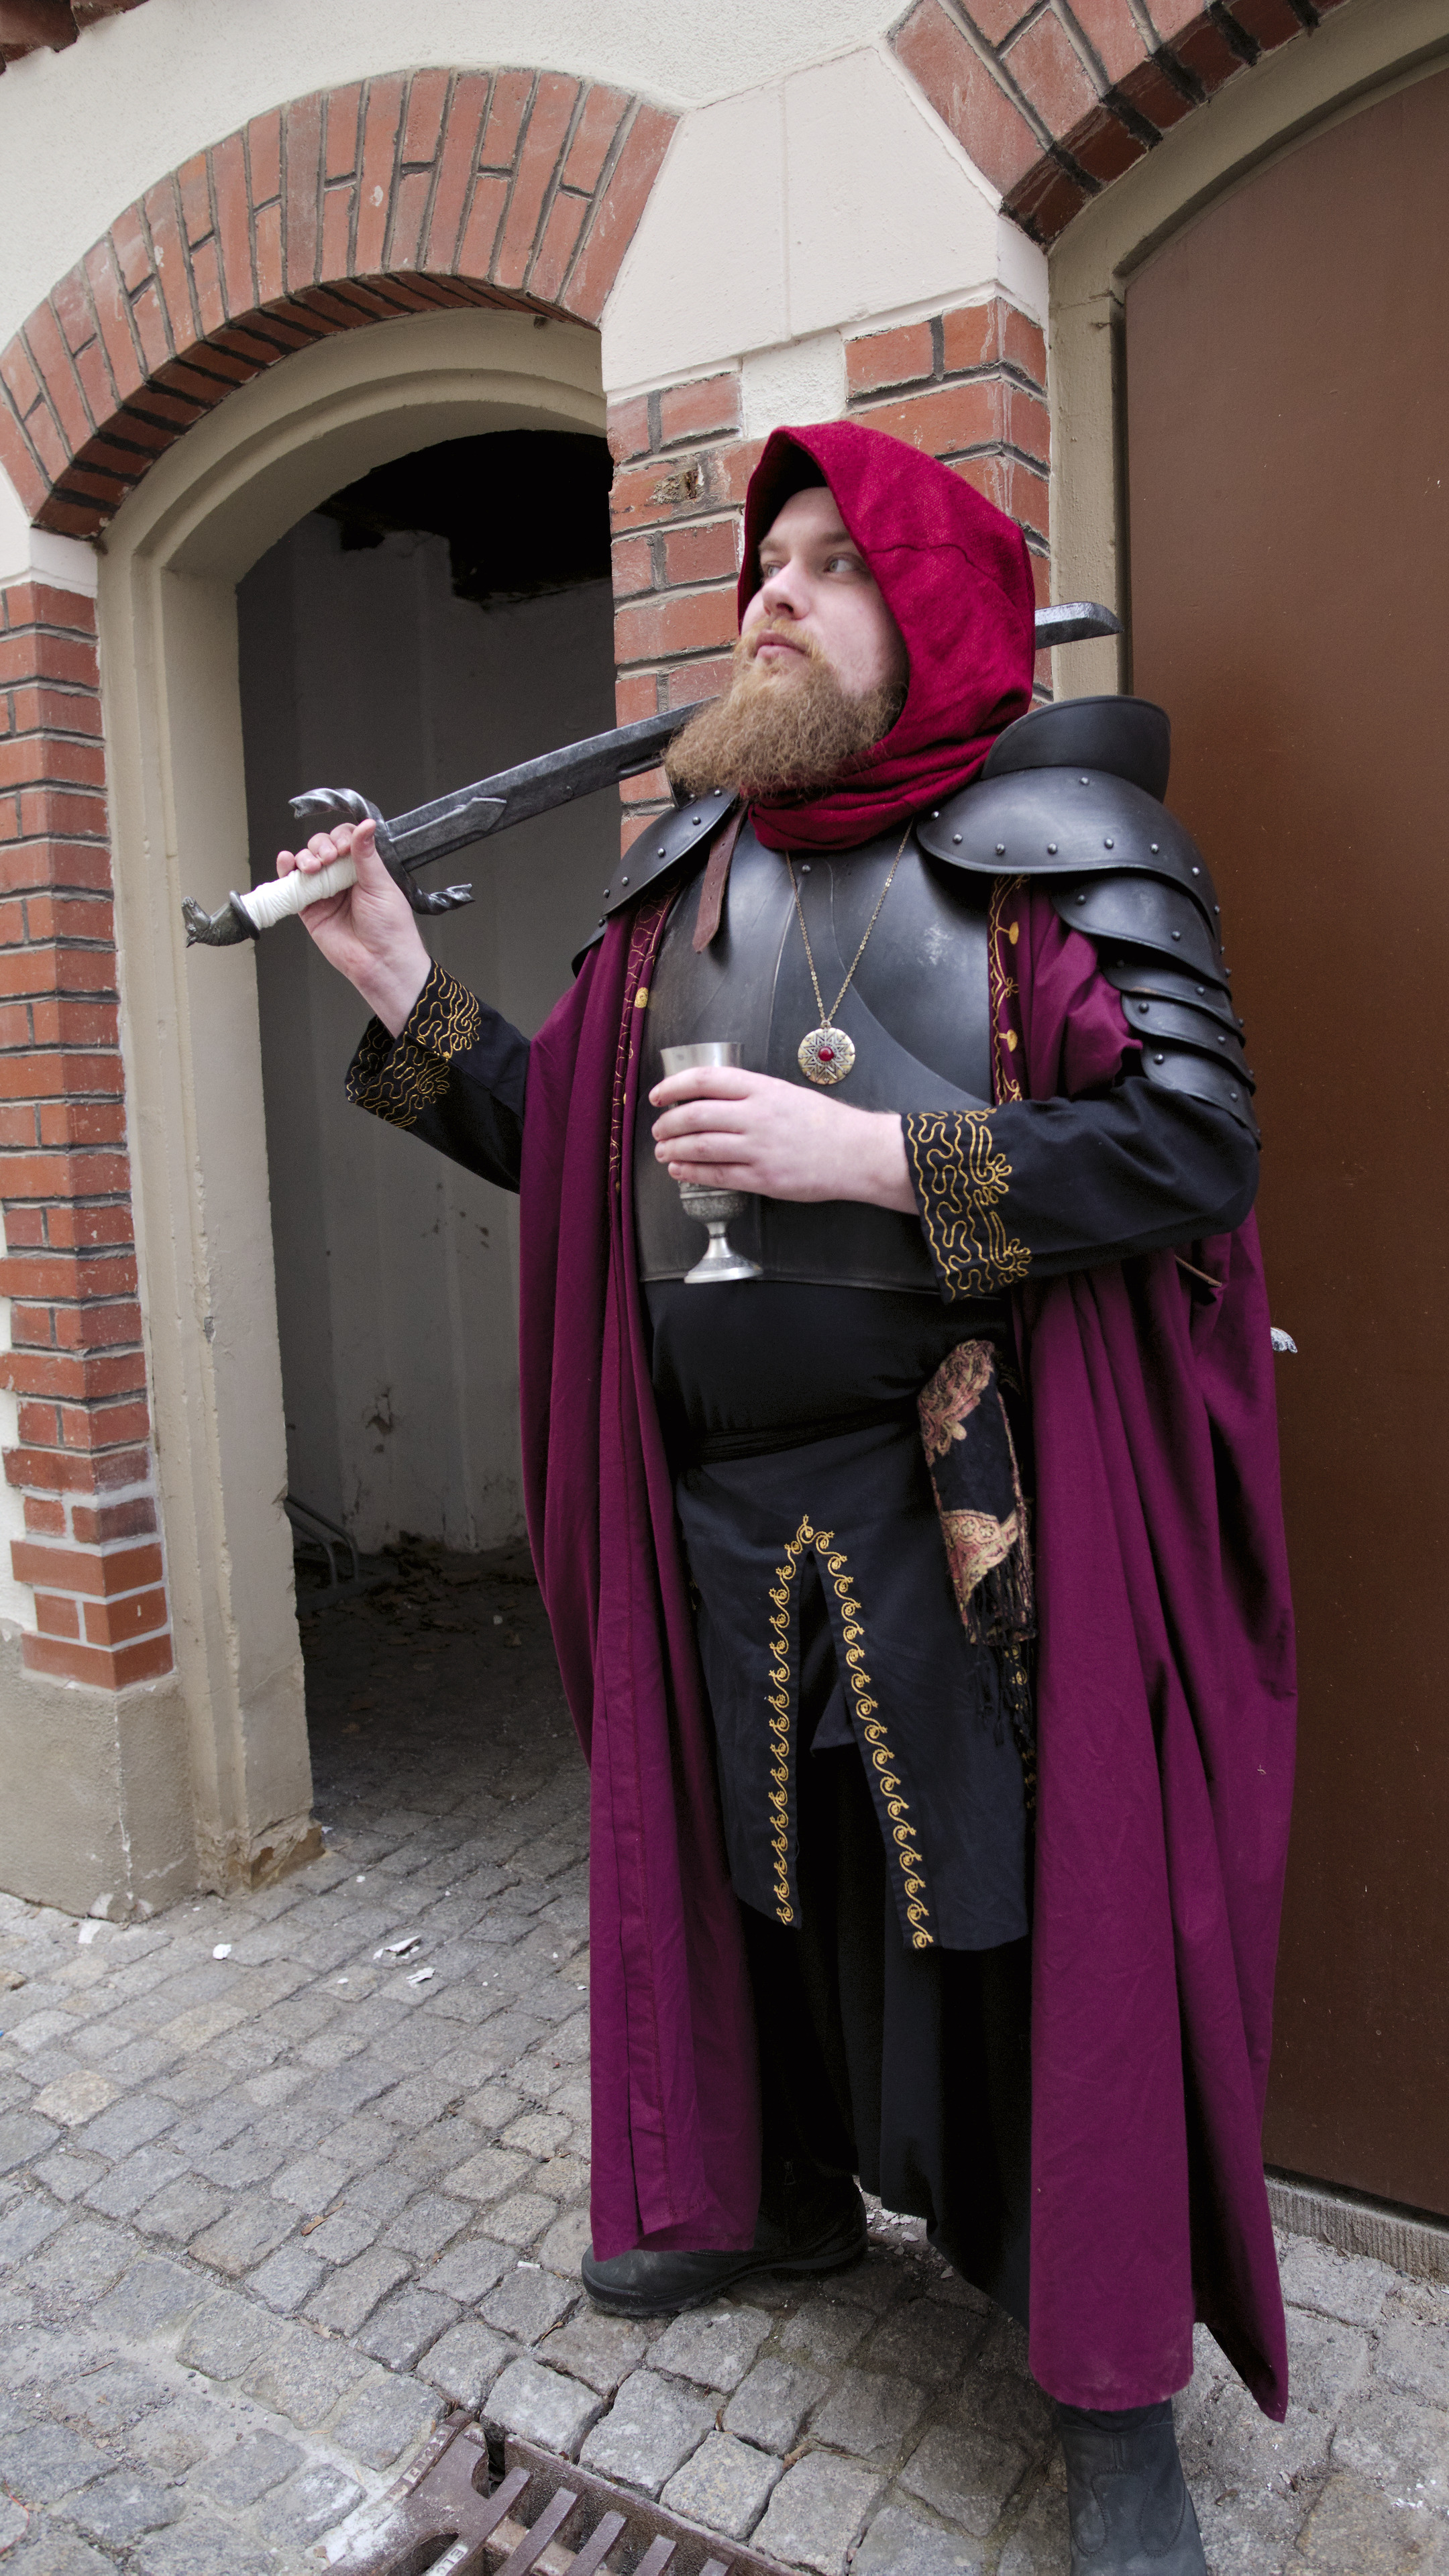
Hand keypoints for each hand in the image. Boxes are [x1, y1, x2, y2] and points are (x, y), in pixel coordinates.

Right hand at [275, 819, 429, 1035]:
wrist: (381, 963)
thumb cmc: (391, 929)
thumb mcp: (381, 885)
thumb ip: (366, 855)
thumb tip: (366, 824)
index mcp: (364, 868)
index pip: (346, 839)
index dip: (341, 837)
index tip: (344, 847)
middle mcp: (343, 878)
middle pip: (322, 847)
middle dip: (321, 846)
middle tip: (329, 858)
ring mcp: (325, 892)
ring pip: (306, 863)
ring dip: (305, 857)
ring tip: (313, 866)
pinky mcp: (309, 909)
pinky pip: (293, 886)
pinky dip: (286, 871)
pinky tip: (287, 862)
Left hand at [649, 1066, 916, 1209]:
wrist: (857, 1152)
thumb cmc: (824, 1123)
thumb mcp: (786, 1094)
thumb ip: (750, 1095)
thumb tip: (710, 1100)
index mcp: (762, 1088)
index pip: (705, 1080)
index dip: (674, 1086)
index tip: (658, 1095)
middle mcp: (757, 1115)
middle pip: (696, 1114)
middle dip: (668, 1124)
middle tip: (658, 1130)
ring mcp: (759, 1148)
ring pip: (701, 1146)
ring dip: (674, 1149)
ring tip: (662, 1152)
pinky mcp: (764, 1178)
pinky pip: (717, 1175)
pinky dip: (692, 1172)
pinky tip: (680, 1170)